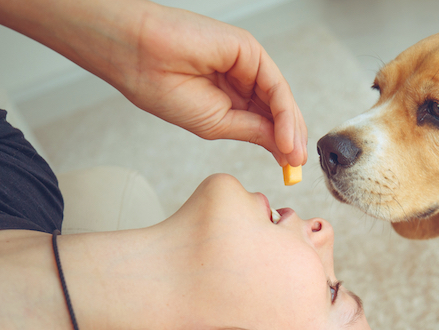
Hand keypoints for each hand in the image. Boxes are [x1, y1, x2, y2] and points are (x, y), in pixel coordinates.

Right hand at [114, 5, 306, 167]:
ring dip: (291, 130)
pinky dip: (284, 114)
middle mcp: (243, 79)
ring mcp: (248, 64)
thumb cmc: (165, 89)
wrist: (140, 59)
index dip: (281, 145)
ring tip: (294, 157)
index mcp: (231, 97)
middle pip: (279, 111)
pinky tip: (286, 137)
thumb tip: (284, 149)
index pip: (266, 122)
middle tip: (298, 166)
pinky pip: (274, 86)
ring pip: (281, 100)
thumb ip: (253, 132)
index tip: (291, 170)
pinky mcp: (250, 51)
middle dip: (292, 139)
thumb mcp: (218, 124)